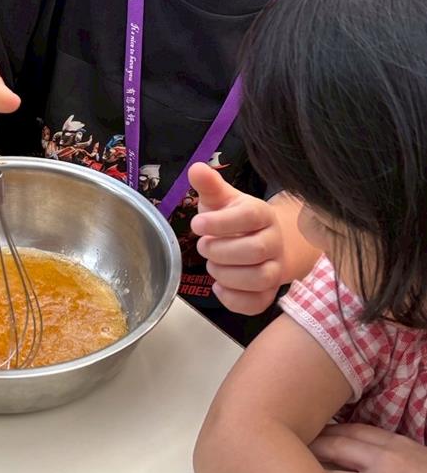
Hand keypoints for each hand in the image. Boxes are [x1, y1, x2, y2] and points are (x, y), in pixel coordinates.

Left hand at [188, 162, 284, 314]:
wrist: (265, 243)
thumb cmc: (236, 220)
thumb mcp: (222, 199)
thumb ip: (209, 185)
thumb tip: (196, 168)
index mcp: (262, 214)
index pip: (250, 216)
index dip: (221, 222)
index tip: (197, 224)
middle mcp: (274, 241)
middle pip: (255, 250)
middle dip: (220, 251)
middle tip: (203, 247)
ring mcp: (275, 268)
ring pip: (259, 278)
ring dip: (226, 275)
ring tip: (212, 265)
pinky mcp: (269, 292)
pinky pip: (258, 303)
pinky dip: (234, 300)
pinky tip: (218, 287)